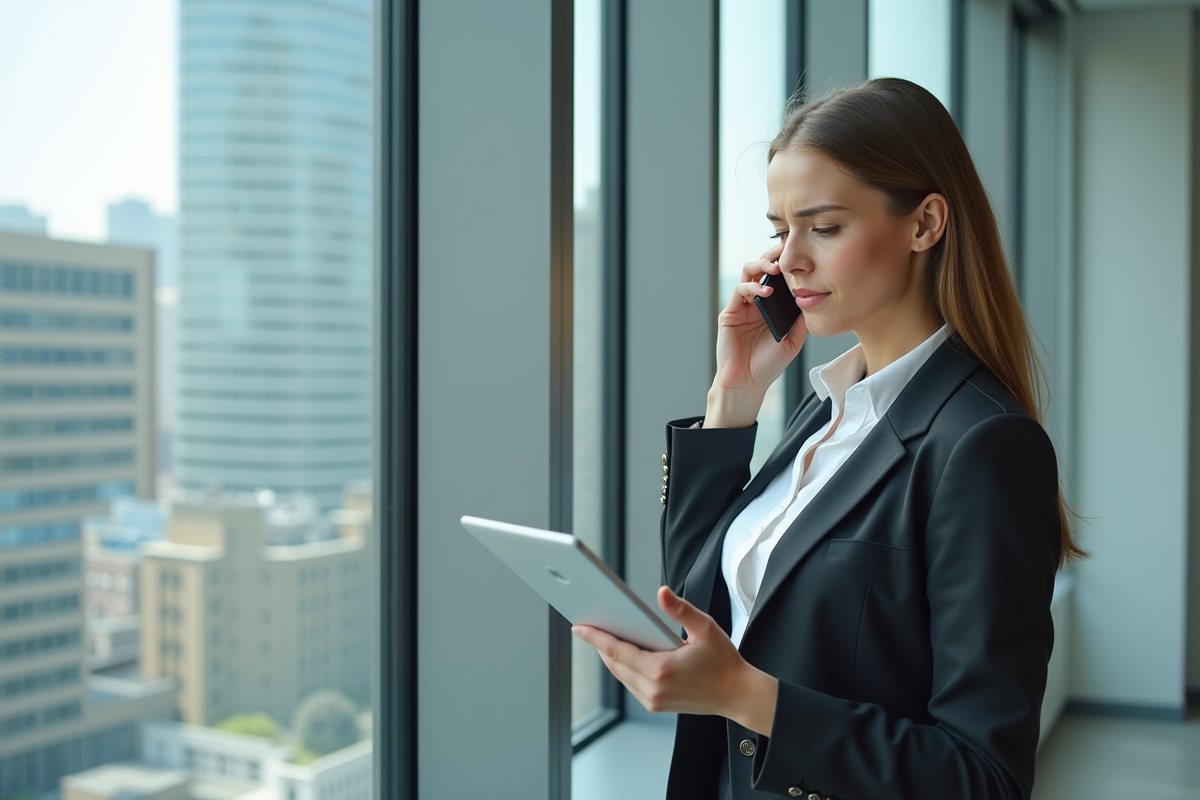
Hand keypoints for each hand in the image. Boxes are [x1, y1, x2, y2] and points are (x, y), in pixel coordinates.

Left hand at [572, 586, 778, 735]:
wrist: (737, 695)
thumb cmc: (724, 662)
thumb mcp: (705, 629)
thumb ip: (681, 610)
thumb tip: (662, 592)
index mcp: (661, 670)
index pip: (617, 651)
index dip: (595, 637)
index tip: (579, 626)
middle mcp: (653, 689)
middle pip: (614, 663)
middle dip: (599, 644)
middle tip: (586, 624)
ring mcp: (653, 700)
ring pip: (620, 674)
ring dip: (610, 656)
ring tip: (600, 634)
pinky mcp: (655, 705)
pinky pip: (630, 683)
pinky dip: (622, 666)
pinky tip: (621, 651)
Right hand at [707, 245, 807, 427]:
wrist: (748, 383)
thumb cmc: (769, 363)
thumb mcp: (794, 339)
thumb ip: (802, 318)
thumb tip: (815, 295)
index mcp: (772, 305)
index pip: (779, 276)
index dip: (787, 262)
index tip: (802, 251)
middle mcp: (756, 301)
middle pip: (762, 267)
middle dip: (773, 256)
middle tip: (786, 249)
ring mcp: (742, 305)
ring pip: (747, 272)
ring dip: (761, 266)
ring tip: (775, 269)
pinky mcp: (729, 313)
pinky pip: (739, 290)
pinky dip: (752, 286)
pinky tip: (765, 292)